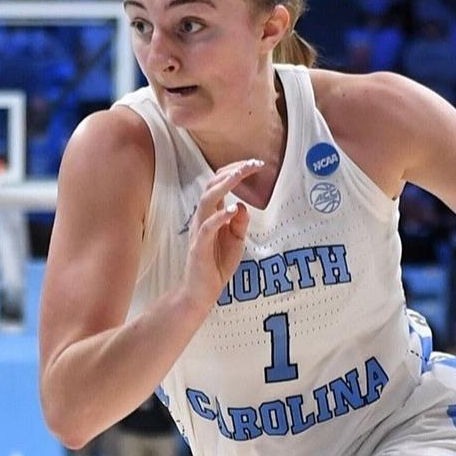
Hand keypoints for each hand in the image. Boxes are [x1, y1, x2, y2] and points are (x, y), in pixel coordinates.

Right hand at [179, 159, 261, 310]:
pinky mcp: (200, 246)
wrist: (201, 291)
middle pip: (212, 185)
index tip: (255, 164)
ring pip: (207, 200)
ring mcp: (200, 230)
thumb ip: (240, 222)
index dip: (235, 170)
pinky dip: (220, 216)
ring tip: (240, 174)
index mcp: (212, 213)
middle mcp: (203, 217)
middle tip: (254, 164)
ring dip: (225, 185)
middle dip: (233, 171)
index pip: (219, 183)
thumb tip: (242, 205)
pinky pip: (207, 227)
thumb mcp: (236, 240)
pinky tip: (233, 209)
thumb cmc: (216, 263)